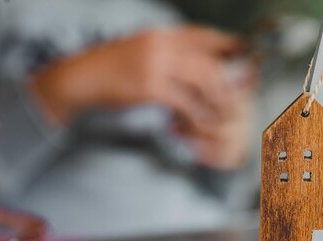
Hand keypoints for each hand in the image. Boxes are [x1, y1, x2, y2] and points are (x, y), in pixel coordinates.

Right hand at [29, 25, 255, 168]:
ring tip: (221, 113)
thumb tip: (189, 67)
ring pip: (201, 79)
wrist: (81, 78)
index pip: (202, 35)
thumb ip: (163, 54)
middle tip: (234, 97)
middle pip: (207, 60)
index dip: (225, 46)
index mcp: (160, 35)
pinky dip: (195, 114)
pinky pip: (184, 101)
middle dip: (225, 81)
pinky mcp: (150, 87)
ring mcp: (156, 64)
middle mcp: (161, 44)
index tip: (241, 57)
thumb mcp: (138, 51)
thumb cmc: (108, 68)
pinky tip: (199, 123)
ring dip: (215, 99)